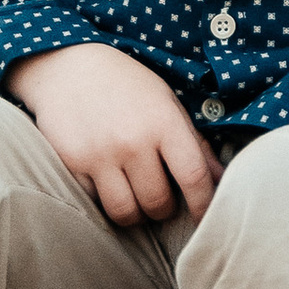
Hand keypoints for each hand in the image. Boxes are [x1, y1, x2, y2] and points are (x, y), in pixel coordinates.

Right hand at [5, 41, 220, 227]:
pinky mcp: (71, 165)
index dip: (203, 205)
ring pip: (125, 212)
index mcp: (164, 122)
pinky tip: (107, 182)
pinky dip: (104, 201)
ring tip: (136, 196)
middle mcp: (133, 141)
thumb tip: (220, 179)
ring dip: (135, 213)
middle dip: (164, 209)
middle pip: (158, 203)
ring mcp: (99, 155)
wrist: (68, 69)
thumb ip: (194, 142)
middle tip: (161, 198)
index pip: (194, 176)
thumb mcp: (166, 102)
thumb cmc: (126, 85)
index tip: (205, 219)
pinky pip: (94, 203)